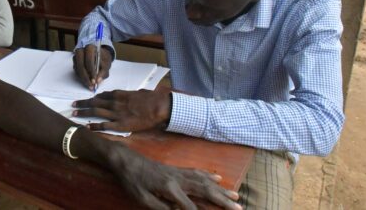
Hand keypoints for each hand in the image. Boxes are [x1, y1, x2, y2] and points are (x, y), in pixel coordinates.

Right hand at [73, 44, 112, 89]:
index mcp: (90, 48)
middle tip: (91, 84)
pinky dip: (81, 77)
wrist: (101, 57)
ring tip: (90, 85)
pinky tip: (87, 82)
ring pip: (77, 69)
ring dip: (83, 78)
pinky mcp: (75, 63)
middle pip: (80, 64)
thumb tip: (98, 81)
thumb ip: (104, 72)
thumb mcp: (107, 65)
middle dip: (85, 76)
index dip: (91, 70)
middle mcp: (81, 51)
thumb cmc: (104, 59)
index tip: (94, 80)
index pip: (89, 59)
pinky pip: (76, 71)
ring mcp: (77, 57)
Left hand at [73, 90, 171, 131]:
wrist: (157, 107)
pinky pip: (104, 125)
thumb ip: (131, 95)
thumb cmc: (151, 99)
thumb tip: (132, 94)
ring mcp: (116, 114)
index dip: (93, 97)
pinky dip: (94, 126)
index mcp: (119, 94)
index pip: (102, 95)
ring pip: (96, 112)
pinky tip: (87, 127)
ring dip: (84, 112)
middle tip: (73, 105)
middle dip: (83, 103)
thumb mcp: (139, 93)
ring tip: (74, 114)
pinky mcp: (120, 125)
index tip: (87, 99)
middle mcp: (115, 103)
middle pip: (95, 102)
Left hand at [107, 143, 240, 209]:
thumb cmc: (132, 182)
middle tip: (239, 207)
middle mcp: (178, 179)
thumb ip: (162, 208)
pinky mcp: (176, 169)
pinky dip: (210, 175)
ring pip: (205, 181)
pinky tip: (218, 178)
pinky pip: (197, 172)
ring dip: (221, 189)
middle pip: (205, 191)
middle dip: (223, 201)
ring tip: (235, 195)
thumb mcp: (143, 199)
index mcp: (170, 188)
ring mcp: (178, 172)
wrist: (125, 160)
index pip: (191, 207)